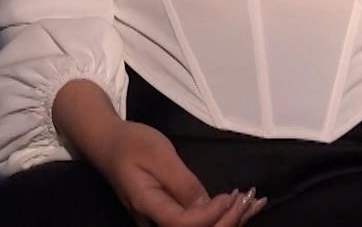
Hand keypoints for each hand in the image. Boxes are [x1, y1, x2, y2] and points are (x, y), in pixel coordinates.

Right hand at [89, 119, 267, 226]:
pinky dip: (222, 217)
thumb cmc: (131, 143)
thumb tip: (208, 206)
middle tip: (251, 198)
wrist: (107, 144)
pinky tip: (242, 206)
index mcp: (147, 206)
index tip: (232, 195)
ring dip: (230, 221)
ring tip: (254, 202)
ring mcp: (159, 223)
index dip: (212, 215)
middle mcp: (153, 223)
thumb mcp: (158, 154)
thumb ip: (183, 183)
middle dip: (228, 221)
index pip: (185, 225)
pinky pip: (196, 224)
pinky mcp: (168, 218)